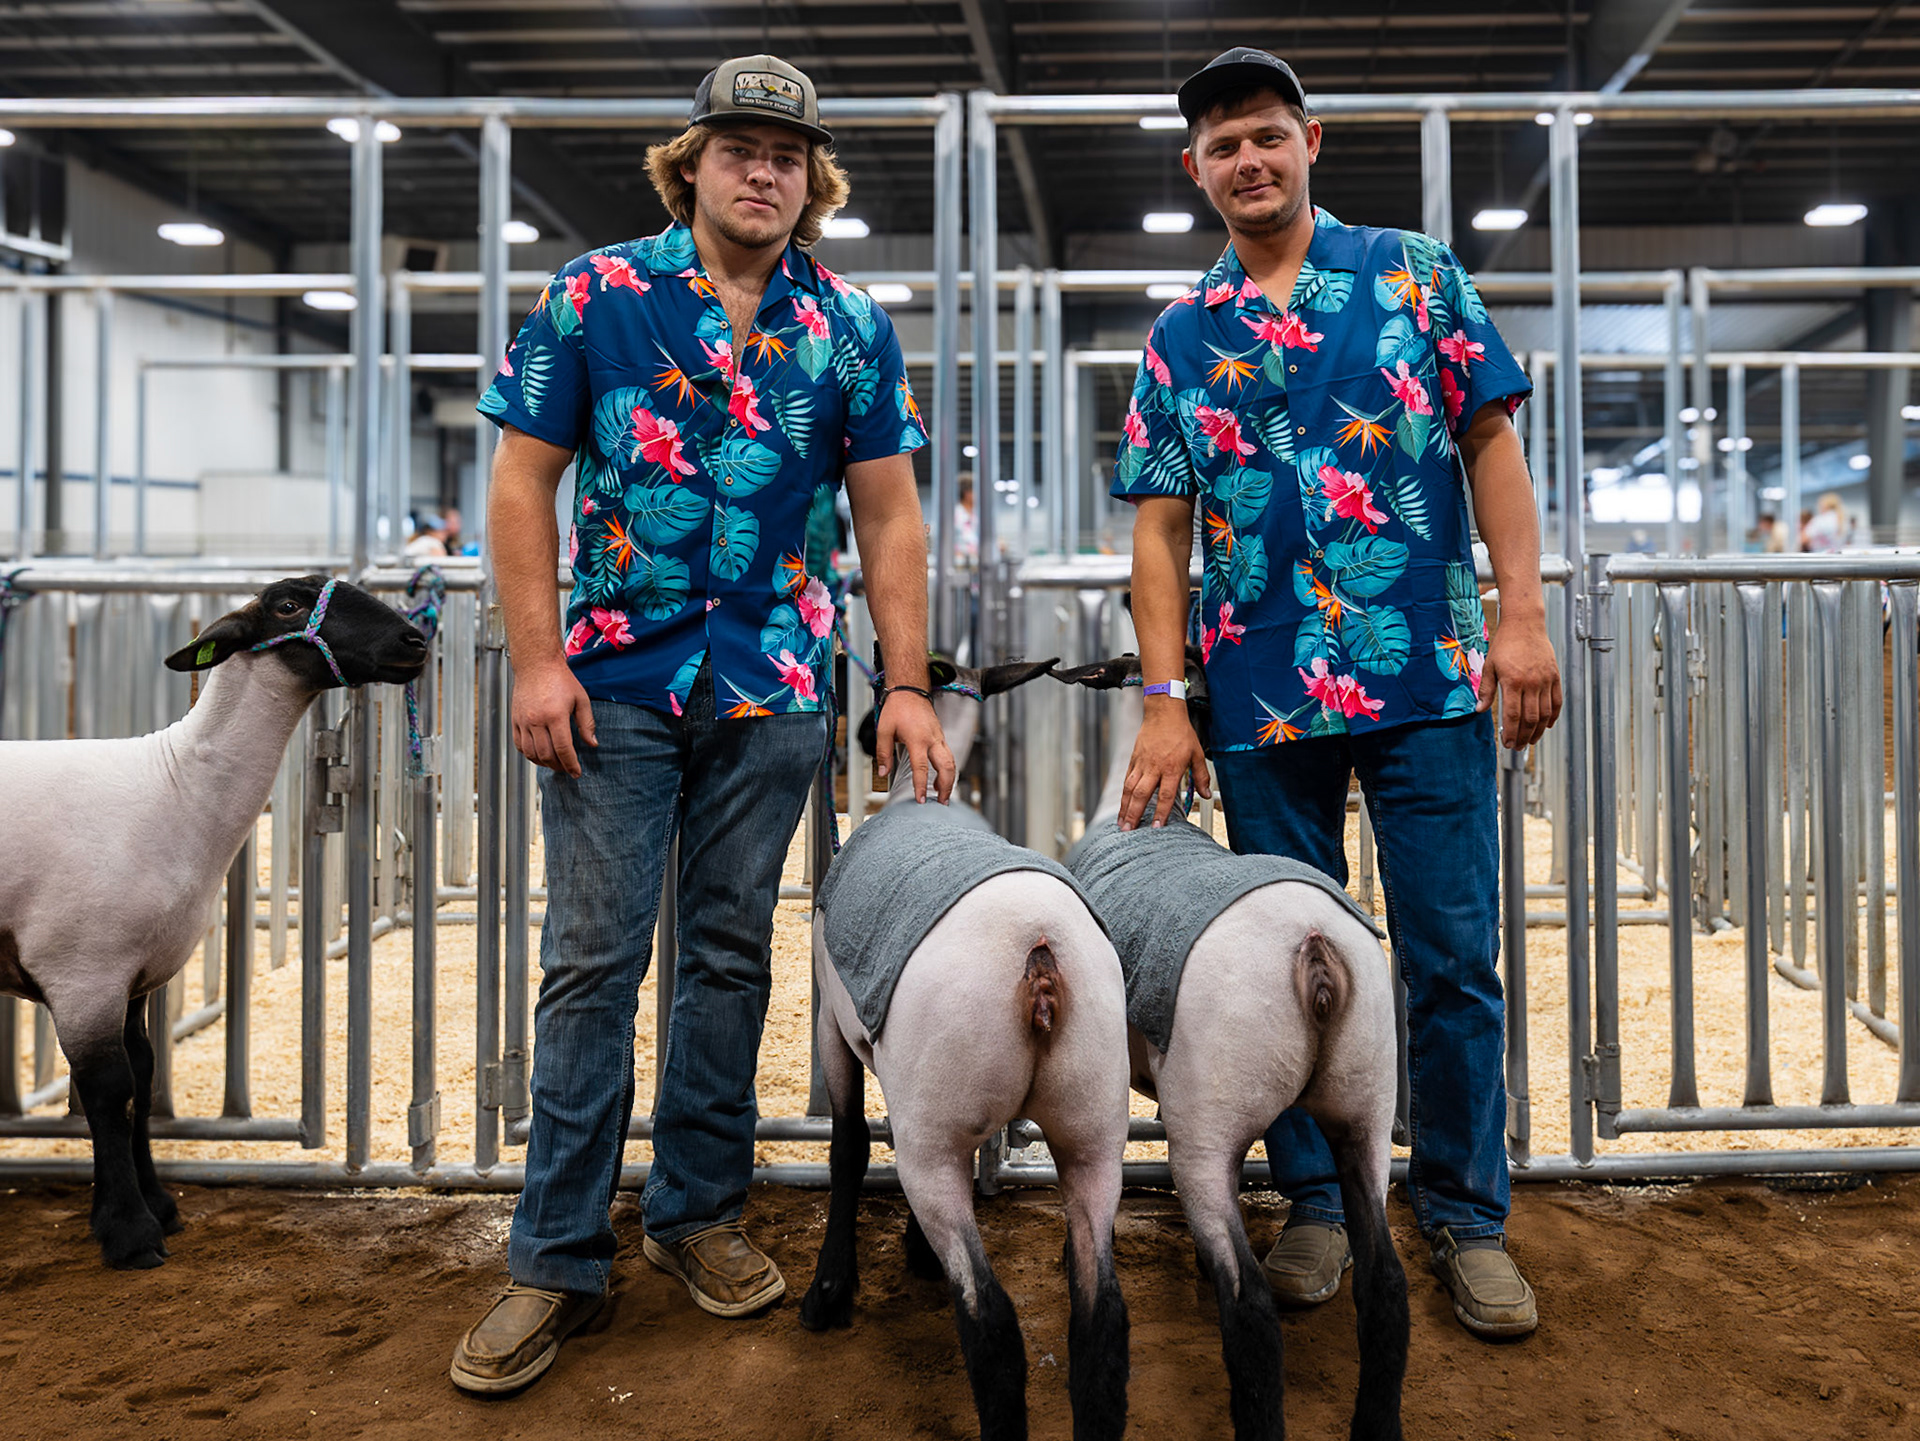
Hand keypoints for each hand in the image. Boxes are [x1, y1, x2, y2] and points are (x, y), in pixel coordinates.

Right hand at [511, 659, 597, 776]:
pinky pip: (519, 745)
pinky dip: (529, 754)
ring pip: (531, 753)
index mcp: (555, 715)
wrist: (537, 664)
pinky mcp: (515, 720)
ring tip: (555, 764)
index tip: (577, 773)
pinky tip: (539, 755)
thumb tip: (592, 744)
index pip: (563, 749)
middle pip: (546, 754)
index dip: (571, 764)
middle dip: (559, 766)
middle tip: (567, 769)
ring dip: (544, 763)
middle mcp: (537, 720)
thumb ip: (587, 723)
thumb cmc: (561, 679)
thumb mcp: (581, 699)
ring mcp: (523, 721)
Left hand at [876, 692, 954, 803]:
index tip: (920, 799)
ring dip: (949, 780)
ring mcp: (939, 738)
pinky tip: (939, 779)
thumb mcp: (884, 730)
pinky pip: (949, 756)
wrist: (910, 691)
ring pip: (951, 762)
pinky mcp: (941, 737)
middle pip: (946, 767)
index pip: (921, 768)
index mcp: (917, 739)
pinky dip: (948, 770)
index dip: (921, 786)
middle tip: (942, 803)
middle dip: (946, 787)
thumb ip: (883, 753)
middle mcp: (932, 739)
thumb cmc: (897, 708)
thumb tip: (883, 772)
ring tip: (942, 795)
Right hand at [1118, 703, 1209, 830]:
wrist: (1163, 713)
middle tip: (1129, 831)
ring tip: (1121, 823)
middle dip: (1134, 814)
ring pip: (1130, 788)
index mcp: (1171, 768)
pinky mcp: (1134, 759)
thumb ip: (1201, 776)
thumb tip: (1206, 795)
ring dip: (1124, 807)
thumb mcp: (1197, 754)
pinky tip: (1122, 805)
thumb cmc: (1181, 733)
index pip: (1166, 795)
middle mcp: (1154, 768)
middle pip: (1142, 795)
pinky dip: (1123, 794)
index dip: (1160, 813)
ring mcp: (1142, 764)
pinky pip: (1127, 779)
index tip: (1156, 827)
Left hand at [1478, 610, 1560, 748]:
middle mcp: (1532, 683)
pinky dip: (1553, 716)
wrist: (1525, 625)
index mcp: (1513, 681)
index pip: (1513, 715)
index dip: (1511, 732)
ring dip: (1537, 731)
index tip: (1507, 743)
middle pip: (1530, 718)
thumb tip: (1479, 710)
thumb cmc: (1505, 644)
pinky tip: (1546, 726)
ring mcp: (1546, 680)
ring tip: (1530, 741)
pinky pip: (1556, 702)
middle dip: (1523, 736)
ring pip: (1545, 714)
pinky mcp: (1555, 677)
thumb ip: (1486, 690)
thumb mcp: (1489, 666)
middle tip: (1518, 747)